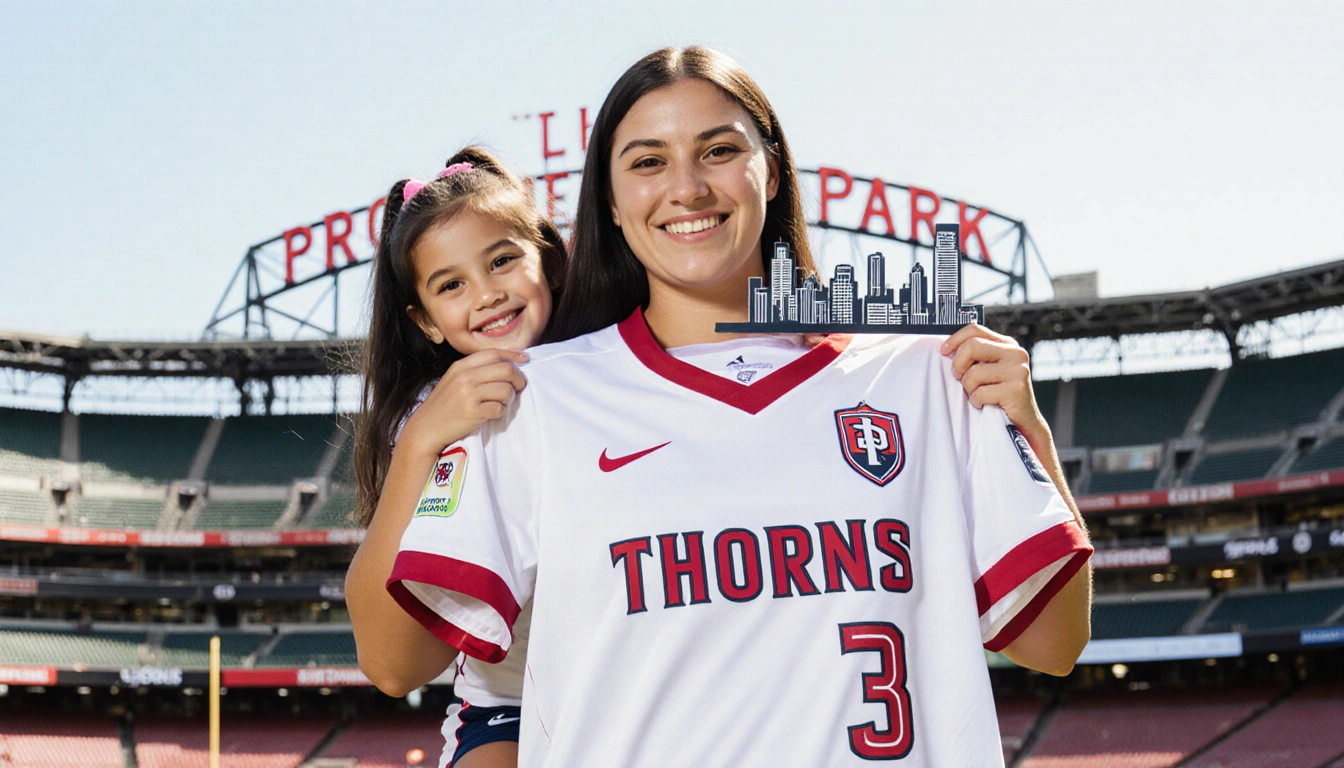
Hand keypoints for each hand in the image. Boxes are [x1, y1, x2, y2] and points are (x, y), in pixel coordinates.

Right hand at [397, 349, 527, 456]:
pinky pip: (499, 408)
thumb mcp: (454, 380)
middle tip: (519, 387)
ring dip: (509, 398)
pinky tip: (490, 414)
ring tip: (500, 403)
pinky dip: (499, 412)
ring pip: (506, 389)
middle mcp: (465, 376)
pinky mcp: (473, 411)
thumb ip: (475, 371)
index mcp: (461, 366)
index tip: (524, 360)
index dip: (512, 356)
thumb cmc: (443, 405)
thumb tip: (506, 365)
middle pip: (506, 370)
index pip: (493, 353)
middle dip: (518, 378)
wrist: (426, 428)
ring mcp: (469, 394)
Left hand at [941, 325, 1048, 442]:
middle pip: (972, 346)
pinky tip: (986, 405)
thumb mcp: (988, 369)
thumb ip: (976, 356)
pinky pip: (980, 393)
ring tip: (979, 394)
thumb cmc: (998, 395)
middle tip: (958, 377)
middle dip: (958, 364)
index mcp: (1006, 344)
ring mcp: (1017, 370)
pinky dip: (977, 402)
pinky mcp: (1016, 389)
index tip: (943, 352)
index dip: (954, 339)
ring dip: (969, 388)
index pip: (975, 329)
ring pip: (974, 373)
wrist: (1023, 422)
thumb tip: (946, 348)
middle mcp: (1015, 353)